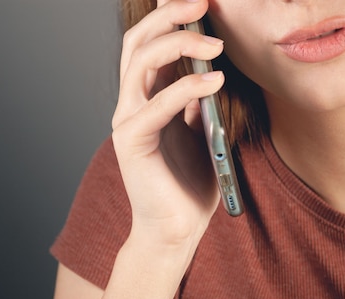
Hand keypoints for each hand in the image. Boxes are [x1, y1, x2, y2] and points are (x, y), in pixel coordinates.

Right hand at [111, 0, 224, 247]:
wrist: (176, 230)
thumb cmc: (189, 183)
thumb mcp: (201, 133)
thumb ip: (196, 103)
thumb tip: (207, 74)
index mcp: (148, 98)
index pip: (150, 43)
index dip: (168, 15)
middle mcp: (132, 103)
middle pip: (138, 41)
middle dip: (168, 14)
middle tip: (202, 2)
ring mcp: (128, 120)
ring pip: (140, 62)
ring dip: (178, 43)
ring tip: (214, 43)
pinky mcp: (132, 142)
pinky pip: (157, 105)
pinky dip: (187, 87)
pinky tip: (216, 81)